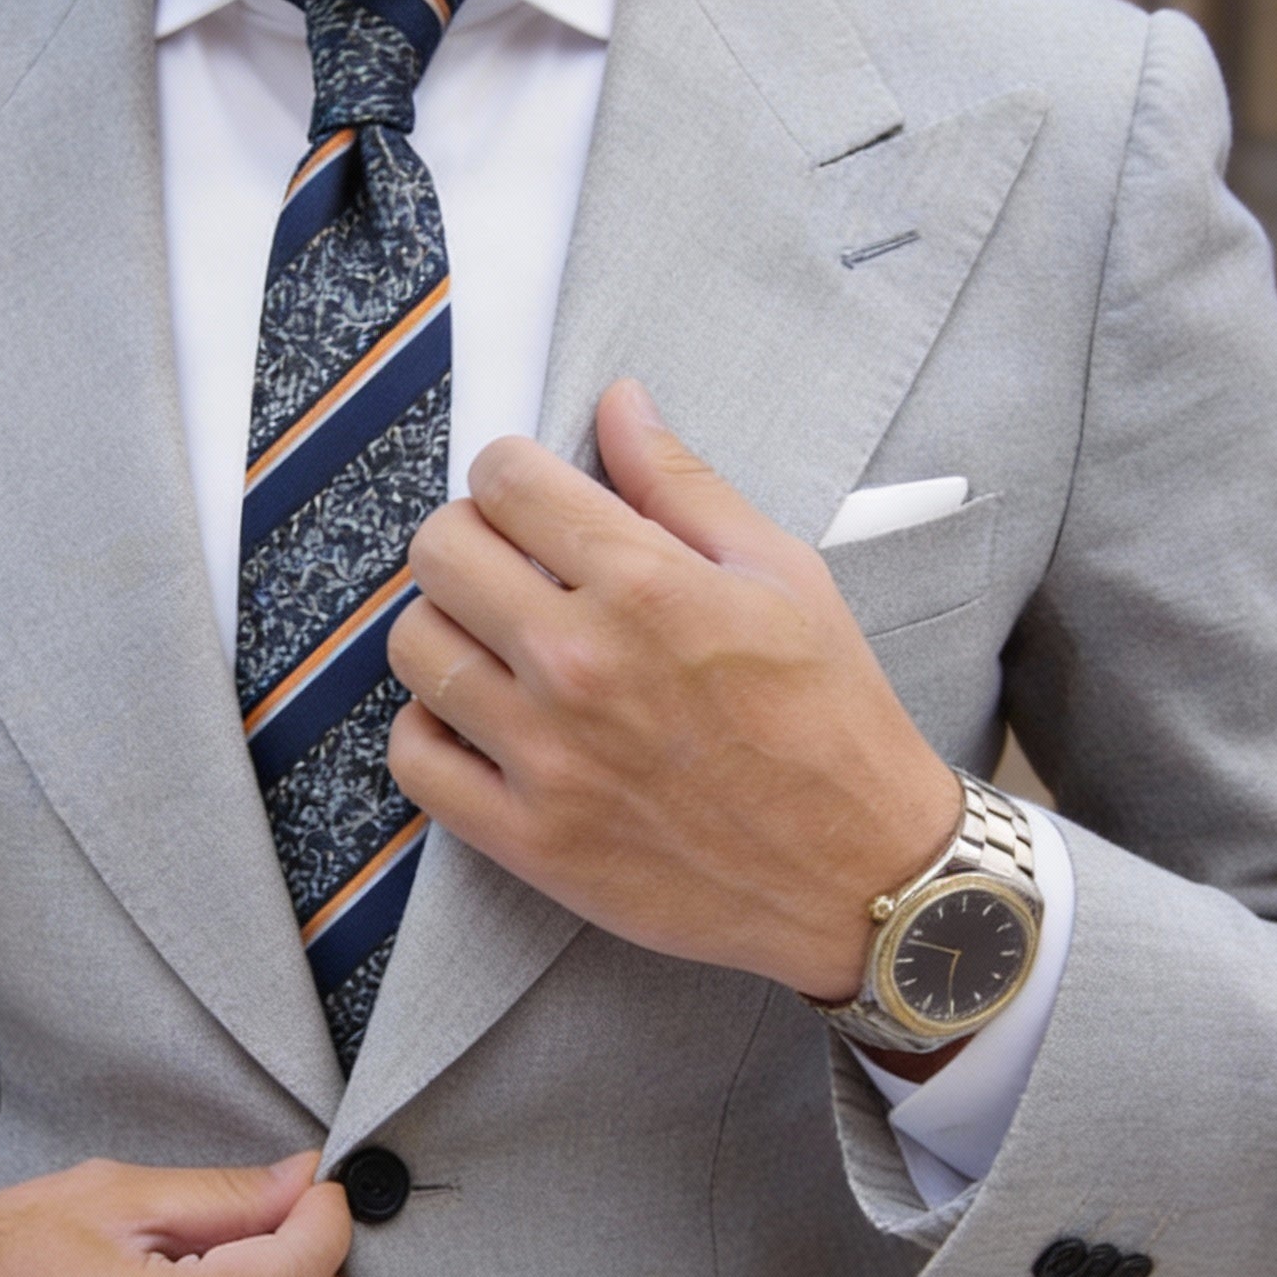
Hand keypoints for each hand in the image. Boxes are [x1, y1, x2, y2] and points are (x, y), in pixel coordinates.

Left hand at [384, 378, 960, 1002]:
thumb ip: (684, 484)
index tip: (527, 495)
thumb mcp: (782, 575)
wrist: (861, 873)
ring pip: (414, 648)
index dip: (509, 472)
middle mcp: (581, 664)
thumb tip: (618, 402)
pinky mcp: (528, 838)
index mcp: (646, 585)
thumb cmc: (831, 719)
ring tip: (495, 643)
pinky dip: (431, 730)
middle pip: (439, 552)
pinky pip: (415, 760)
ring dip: (444, 629)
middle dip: (466, 538)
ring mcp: (547, 757)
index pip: (505, 480)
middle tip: (507, 564)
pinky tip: (479, 720)